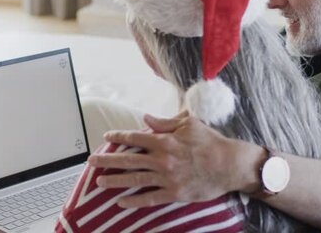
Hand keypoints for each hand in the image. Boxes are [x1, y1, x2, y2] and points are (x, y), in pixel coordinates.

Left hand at [88, 112, 260, 207]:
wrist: (229, 165)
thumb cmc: (211, 141)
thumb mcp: (188, 124)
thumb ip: (164, 122)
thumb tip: (145, 118)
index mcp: (164, 141)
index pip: (135, 138)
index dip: (118, 138)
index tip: (106, 138)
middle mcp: (162, 159)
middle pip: (128, 160)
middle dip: (107, 160)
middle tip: (91, 161)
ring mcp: (167, 178)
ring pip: (135, 180)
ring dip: (115, 181)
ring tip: (99, 182)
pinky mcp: (174, 193)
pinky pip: (149, 198)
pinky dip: (134, 201)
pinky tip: (121, 202)